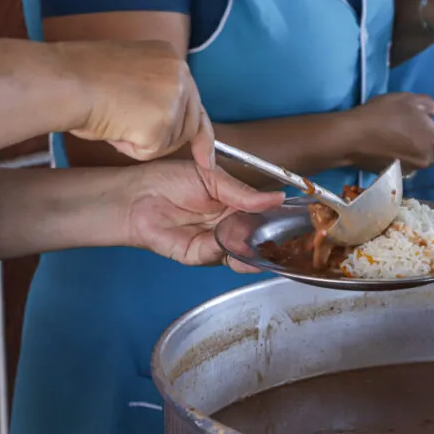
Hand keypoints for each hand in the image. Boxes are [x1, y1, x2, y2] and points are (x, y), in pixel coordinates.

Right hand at [60, 40, 214, 168]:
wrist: (64, 81)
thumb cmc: (80, 76)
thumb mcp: (127, 73)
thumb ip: (151, 90)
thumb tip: (160, 120)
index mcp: (170, 57)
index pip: (194, 99)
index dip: (199, 131)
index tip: (206, 156)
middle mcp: (180, 73)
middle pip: (189, 124)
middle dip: (165, 138)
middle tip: (127, 129)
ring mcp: (174, 98)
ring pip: (170, 141)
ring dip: (142, 140)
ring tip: (113, 118)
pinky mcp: (163, 123)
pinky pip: (152, 152)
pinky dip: (131, 148)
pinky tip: (113, 128)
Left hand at [123, 160, 283, 270]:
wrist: (136, 195)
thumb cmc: (168, 180)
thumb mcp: (212, 178)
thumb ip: (244, 192)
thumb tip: (278, 198)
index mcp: (236, 205)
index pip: (265, 216)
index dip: (280, 220)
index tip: (297, 220)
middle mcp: (229, 226)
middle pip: (258, 239)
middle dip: (272, 239)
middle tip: (286, 235)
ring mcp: (216, 243)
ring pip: (243, 253)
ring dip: (252, 248)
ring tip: (260, 238)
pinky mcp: (199, 255)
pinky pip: (220, 256)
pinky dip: (227, 249)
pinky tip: (230, 237)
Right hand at [346, 93, 433, 173]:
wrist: (353, 137)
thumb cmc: (385, 115)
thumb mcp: (409, 100)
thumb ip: (429, 105)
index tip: (433, 137)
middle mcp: (425, 161)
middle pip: (431, 157)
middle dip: (424, 148)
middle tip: (409, 132)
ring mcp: (407, 171)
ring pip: (415, 163)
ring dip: (408, 154)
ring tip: (392, 139)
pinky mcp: (391, 175)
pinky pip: (399, 167)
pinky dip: (394, 159)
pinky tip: (382, 147)